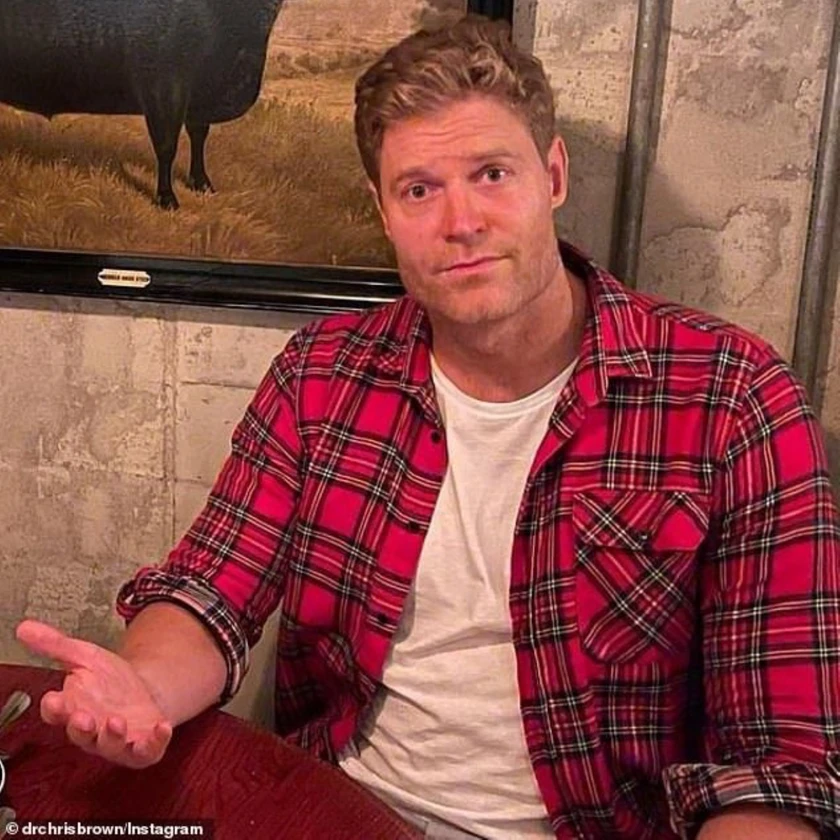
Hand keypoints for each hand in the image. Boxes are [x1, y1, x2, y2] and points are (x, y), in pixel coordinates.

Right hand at [15, 619, 172, 768]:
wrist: (145, 692)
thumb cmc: (108, 680)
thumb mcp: (84, 656)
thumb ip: (56, 645)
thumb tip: (24, 628)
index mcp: (73, 708)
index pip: (56, 712)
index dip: (54, 708)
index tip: (53, 699)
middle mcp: (92, 730)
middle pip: (80, 733)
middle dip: (80, 727)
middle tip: (82, 717)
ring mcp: (117, 741)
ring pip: (110, 745)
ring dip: (112, 736)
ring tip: (116, 721)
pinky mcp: (143, 746)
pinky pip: (148, 749)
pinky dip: (155, 740)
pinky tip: (161, 727)